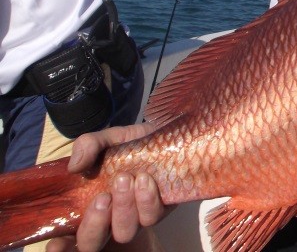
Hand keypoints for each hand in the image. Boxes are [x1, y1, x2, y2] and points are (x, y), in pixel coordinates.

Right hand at [45, 124, 170, 251]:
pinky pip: (153, 217)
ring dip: (124, 208)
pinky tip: (145, 179)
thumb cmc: (127, 144)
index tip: (56, 244)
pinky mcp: (161, 209)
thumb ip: (88, 146)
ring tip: (126, 178)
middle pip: (93, 243)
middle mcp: (109, 219)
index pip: (69, 240)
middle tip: (103, 196)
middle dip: (95, 224)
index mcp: (89, 208)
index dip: (61, 247)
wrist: (162, 134)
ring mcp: (135, 217)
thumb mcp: (106, 140)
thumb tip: (75, 166)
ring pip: (125, 232)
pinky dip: (147, 200)